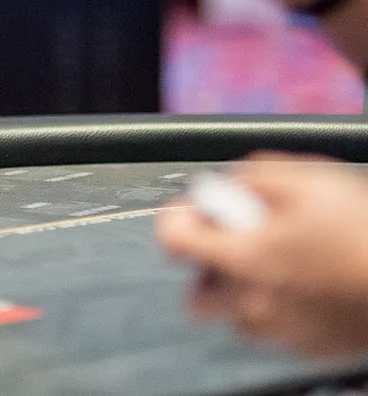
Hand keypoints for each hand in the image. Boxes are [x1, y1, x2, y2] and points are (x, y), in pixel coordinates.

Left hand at [156, 153, 367, 355]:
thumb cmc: (364, 233)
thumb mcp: (307, 179)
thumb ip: (253, 176)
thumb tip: (232, 182)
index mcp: (244, 259)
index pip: (172, 239)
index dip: (181, 216)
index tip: (198, 209)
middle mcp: (254, 302)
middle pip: (197, 293)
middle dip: (208, 266)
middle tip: (237, 243)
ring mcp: (281, 330)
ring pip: (235, 314)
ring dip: (244, 289)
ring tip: (280, 263)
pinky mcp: (308, 346)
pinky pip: (274, 328)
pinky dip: (279, 307)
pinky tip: (306, 284)